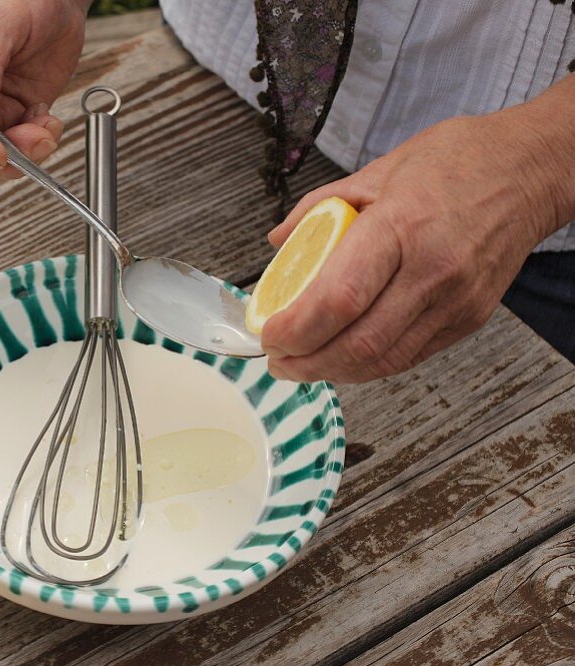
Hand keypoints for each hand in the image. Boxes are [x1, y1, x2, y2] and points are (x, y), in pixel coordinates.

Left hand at [260, 97, 574, 383]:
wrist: (530, 168)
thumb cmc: (456, 162)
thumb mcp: (378, 169)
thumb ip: (319, 207)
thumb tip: (277, 241)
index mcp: (402, 226)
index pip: (340, 298)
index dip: (295, 328)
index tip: (266, 334)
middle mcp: (433, 270)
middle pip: (358, 342)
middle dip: (305, 362)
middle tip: (275, 359)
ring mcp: (456, 299)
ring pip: (383, 360)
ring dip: (333, 372)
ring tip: (300, 365)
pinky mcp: (470, 318)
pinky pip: (409, 356)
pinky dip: (367, 365)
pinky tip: (340, 358)